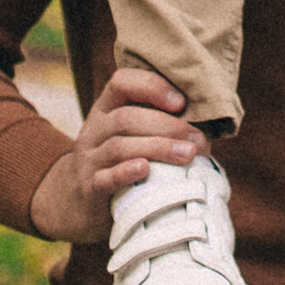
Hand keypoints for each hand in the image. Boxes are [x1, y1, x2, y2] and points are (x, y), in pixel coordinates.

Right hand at [26, 64, 201, 244]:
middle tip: (198, 140)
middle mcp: (94, 129)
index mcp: (107, 109)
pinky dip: (126, 173)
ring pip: (119, 146)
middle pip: (127, 118)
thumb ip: (158, 127)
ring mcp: (89, 160)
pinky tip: (146, 170)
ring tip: (187, 155)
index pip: (121, 82)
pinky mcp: (88, 189)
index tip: (182, 101)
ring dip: (157, 148)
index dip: (152, 86)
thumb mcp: (129, 137)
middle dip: (167, 126)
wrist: (74, 203)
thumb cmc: (118, 163)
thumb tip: (210, 128)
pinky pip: (104, 178)